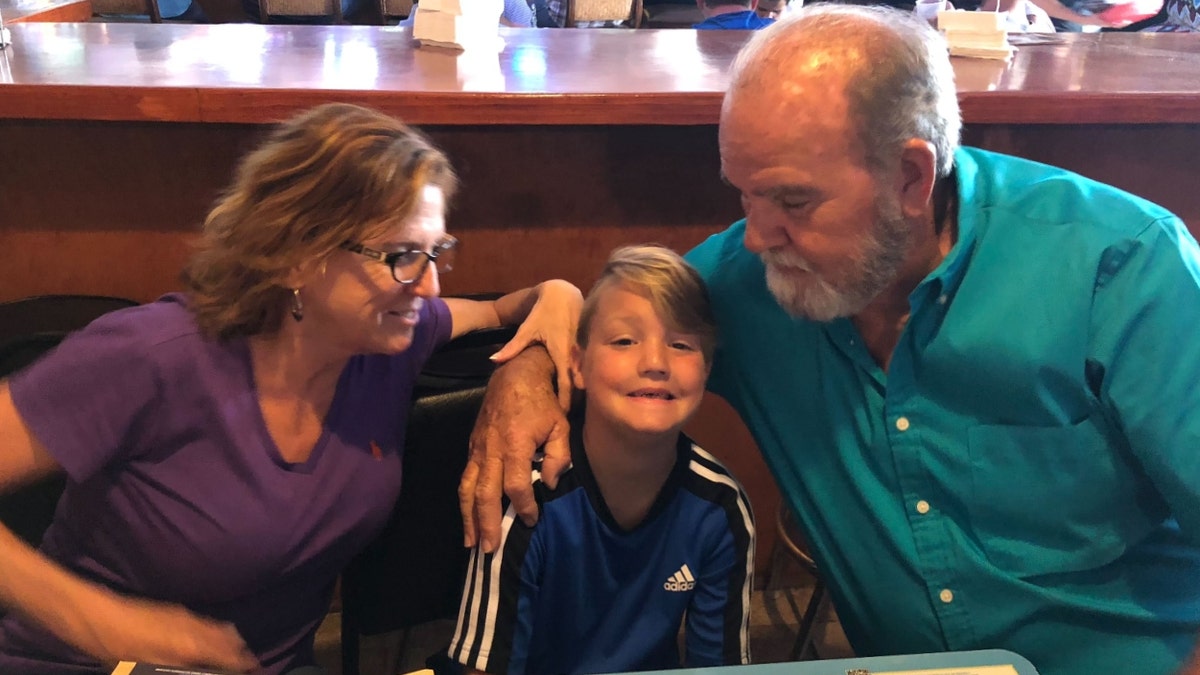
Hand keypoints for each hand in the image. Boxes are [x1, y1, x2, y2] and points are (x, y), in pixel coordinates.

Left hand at [75, 592, 258, 672]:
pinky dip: (216, 632)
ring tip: (233, 654)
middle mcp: (194, 628)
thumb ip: (182, 670)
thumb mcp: (149, 668)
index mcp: (191, 646)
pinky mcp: (175, 611)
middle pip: (230, 640)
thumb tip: (205, 670)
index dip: (243, 665)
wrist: (98, 618)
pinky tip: (208, 640)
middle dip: (240, 654)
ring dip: (229, 642)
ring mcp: (186, 616)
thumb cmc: (120, 650)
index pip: (229, 657)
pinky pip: (207, 622)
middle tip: (246, 665)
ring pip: (220, 628)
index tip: (253, 670)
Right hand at [461, 347, 570, 551]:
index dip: (523, 505)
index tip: (532, 519)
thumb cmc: (542, 402)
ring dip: (469, 518)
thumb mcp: (560, 424)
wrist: (514, 375)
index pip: (515, 484)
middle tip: (490, 548)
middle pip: (485, 492)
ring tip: (471, 543)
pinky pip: (465, 478)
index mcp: (515, 443)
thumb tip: (549, 483)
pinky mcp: (472, 448)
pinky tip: (468, 519)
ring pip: (468, 488)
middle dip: (486, 522)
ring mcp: (478, 448)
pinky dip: (464, 502)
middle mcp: (491, 448)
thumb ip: (559, 455)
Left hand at [489, 279, 582, 410]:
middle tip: (567, 416)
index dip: (565, 401)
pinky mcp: (587, 346)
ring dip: (580, 390)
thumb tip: (493, 360)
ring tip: (573, 406)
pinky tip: (578, 387)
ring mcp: (584, 350)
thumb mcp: (528, 328)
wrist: (563, 293)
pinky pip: (587, 366)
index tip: (562, 415)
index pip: (567, 383)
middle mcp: (576, 353)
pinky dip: (583, 377)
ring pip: (585, 376)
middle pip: (580, 384)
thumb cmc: (545, 311)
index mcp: (562, 352)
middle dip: (575, 400)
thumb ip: (513, 347)